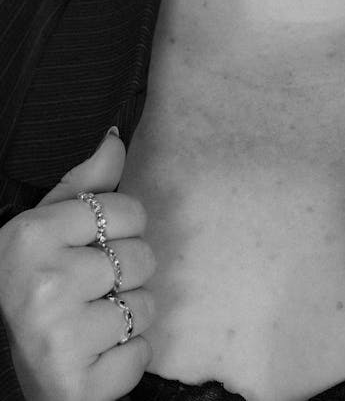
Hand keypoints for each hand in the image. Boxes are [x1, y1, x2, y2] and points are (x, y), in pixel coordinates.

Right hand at [0, 129, 154, 400]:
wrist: (27, 369)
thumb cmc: (44, 284)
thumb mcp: (52, 226)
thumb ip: (86, 184)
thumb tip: (115, 139)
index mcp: (32, 236)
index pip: (126, 210)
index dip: (125, 226)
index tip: (101, 241)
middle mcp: (43, 283)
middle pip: (141, 256)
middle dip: (129, 271)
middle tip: (96, 285)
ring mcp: (59, 334)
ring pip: (145, 305)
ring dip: (131, 314)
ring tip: (97, 318)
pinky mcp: (78, 381)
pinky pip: (141, 352)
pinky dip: (129, 355)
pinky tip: (100, 352)